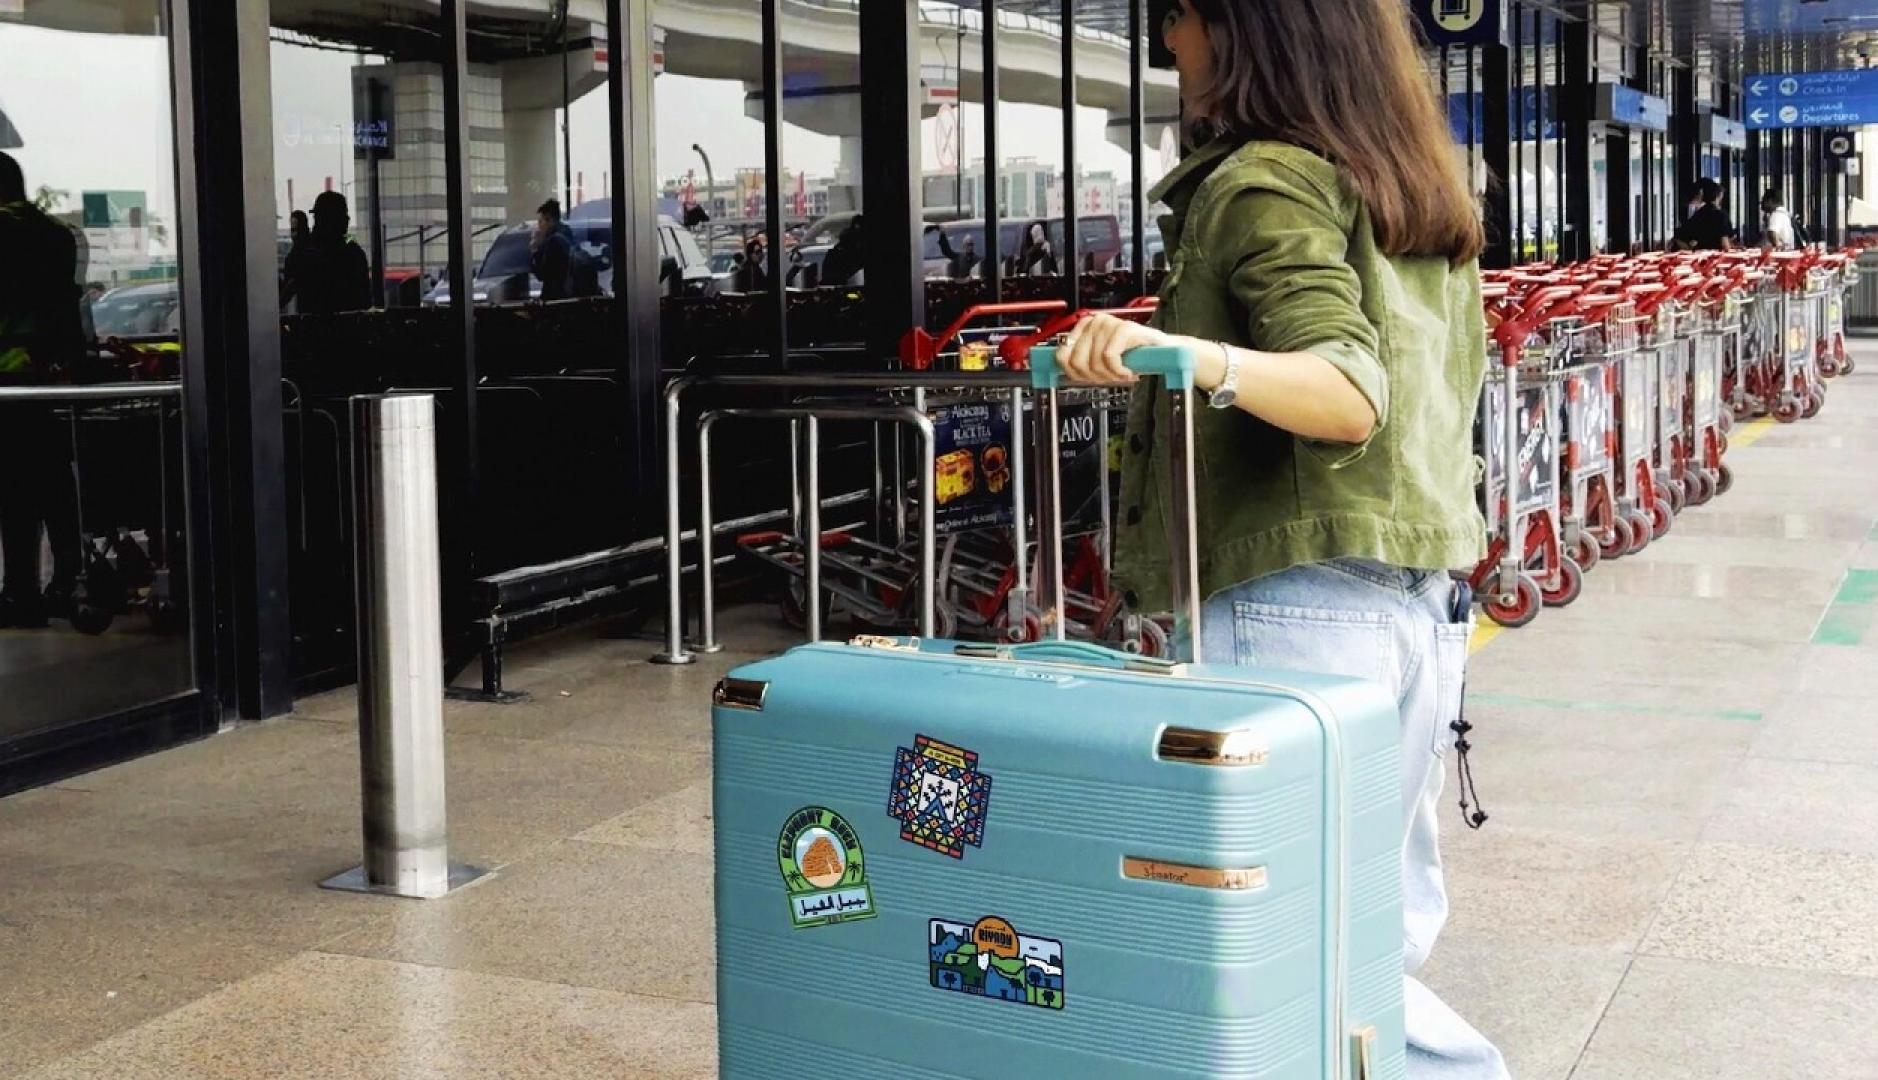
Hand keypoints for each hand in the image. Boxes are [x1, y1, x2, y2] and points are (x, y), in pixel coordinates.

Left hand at [1055, 313, 1169, 384]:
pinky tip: (1128, 371)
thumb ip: (1078, 363)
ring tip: (1122, 373)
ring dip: (1110, 375)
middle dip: (1094, 376)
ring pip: (1094, 362)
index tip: (1089, 379)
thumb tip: (1055, 371)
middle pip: (1077, 361)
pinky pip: (1110, 357)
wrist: (1163, 352)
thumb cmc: (1131, 357)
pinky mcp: (1124, 329)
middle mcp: (1094, 322)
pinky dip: (1118, 371)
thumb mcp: (1099, 362)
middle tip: (1110, 377)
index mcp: (1083, 327)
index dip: (1075, 374)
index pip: (1062, 355)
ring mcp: (1109, 323)